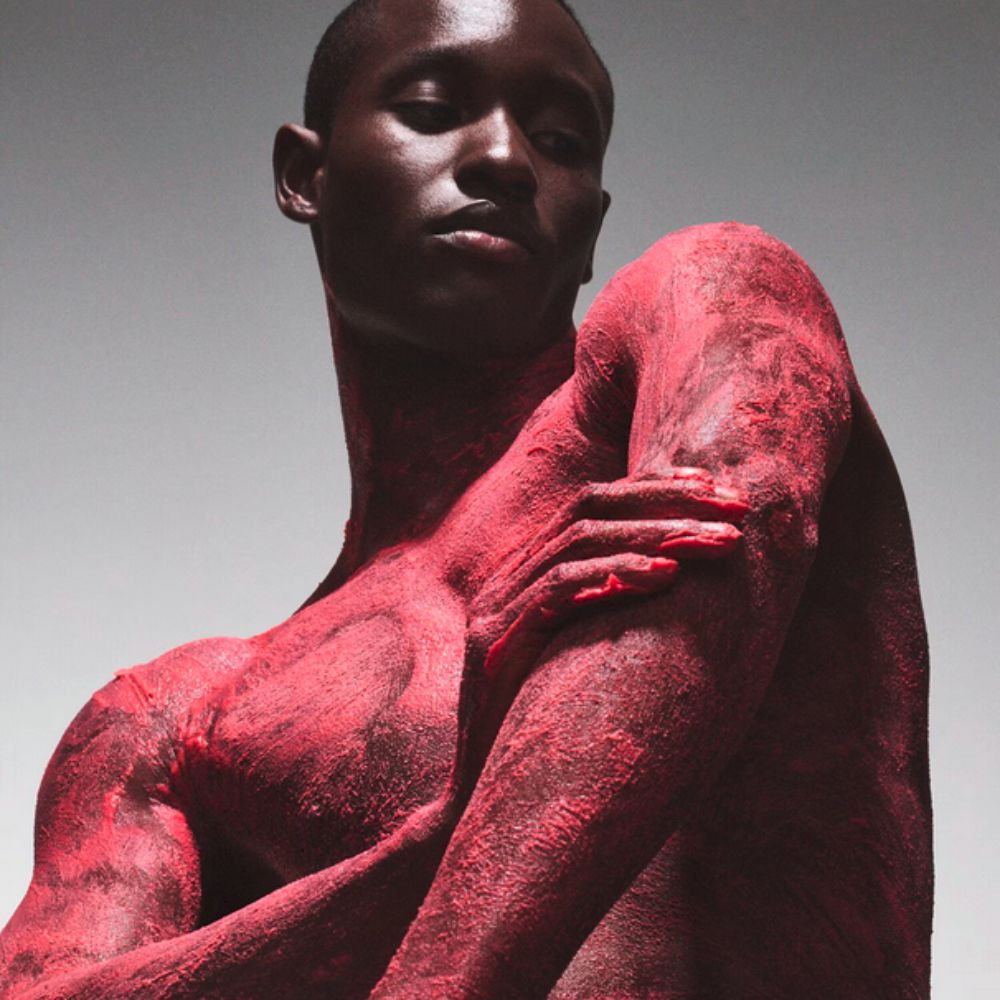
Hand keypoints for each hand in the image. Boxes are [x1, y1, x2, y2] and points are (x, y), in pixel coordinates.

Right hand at [448, 467, 746, 803]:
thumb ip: (620, 613)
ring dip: (659, 535)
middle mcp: (508, 580)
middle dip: (669, 501)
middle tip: (738, 510)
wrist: (494, 806)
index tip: (720, 490)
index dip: (657, 489)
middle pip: (589, 507)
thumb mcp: (592, 659)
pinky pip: (559, 590)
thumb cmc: (557, 735)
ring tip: (722, 544)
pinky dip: (616, 576)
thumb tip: (700, 582)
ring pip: (581, 541)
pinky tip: (669, 578)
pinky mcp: (493, 644)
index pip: (594, 505)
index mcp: (530, 575)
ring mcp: (496, 609)